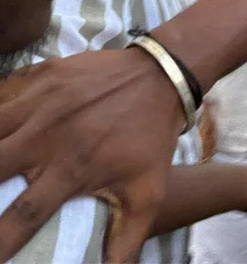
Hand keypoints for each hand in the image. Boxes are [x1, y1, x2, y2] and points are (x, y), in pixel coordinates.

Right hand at [0, 49, 184, 262]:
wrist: (162, 75)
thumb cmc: (151, 138)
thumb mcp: (147, 193)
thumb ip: (126, 242)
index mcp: (72, 169)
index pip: (21, 216)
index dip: (0, 241)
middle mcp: (51, 135)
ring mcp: (45, 100)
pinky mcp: (45, 72)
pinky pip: (4, 89)